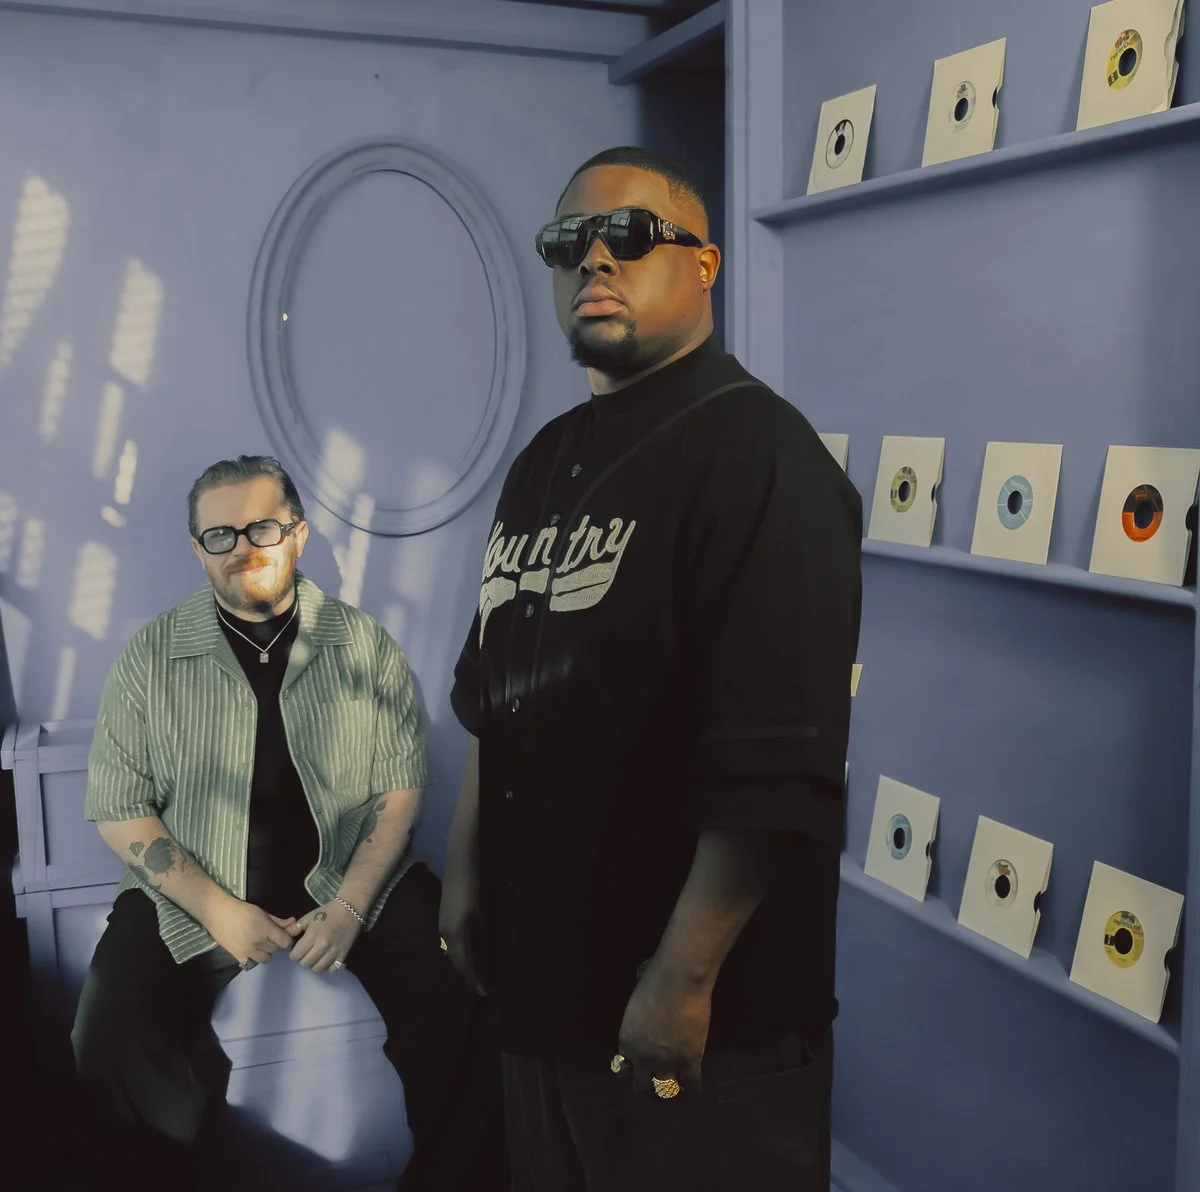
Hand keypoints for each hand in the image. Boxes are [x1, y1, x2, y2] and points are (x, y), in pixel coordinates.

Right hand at [205, 896, 295, 966]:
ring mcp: (247, 951)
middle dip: (276, 943)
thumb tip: (294, 923)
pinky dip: (254, 958)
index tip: (285, 936)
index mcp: (265, 929)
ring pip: (266, 958)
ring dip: (266, 952)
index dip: (288, 940)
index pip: (285, 942)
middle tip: (271, 936)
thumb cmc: (241, 909)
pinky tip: (252, 949)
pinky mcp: (237, 957)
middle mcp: (257, 942)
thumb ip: (278, 920)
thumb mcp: (262, 912)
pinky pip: (253, 963)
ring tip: (261, 943)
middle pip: (276, 949)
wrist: (217, 913)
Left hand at [286, 900, 361, 972]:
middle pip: (305, 963)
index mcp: (313, 935)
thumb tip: (286, 938)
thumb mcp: (309, 916)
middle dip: (303, 959)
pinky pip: (332, 969)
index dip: (294, 954)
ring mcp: (334, 951)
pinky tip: (326, 959)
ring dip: (314, 964)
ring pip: (318, 968)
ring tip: (316, 956)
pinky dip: (327, 967)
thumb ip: (296, 928)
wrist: (350, 908)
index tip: (297, 950)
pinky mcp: (343, 954)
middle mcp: (323, 945)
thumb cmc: (328, 911)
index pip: (296, 955)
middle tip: (306, 952)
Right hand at [438, 859, 485, 995]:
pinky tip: (473, 949)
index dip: (473, 980)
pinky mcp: (445, 914)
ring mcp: (443, 922)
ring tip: (479, 971)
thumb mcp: (483, 912)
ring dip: (465, 962)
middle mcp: (446, 932)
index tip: (484, 993)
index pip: (464, 965)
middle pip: (457, 960)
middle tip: (484, 985)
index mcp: (456, 933)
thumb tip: (491, 954)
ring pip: (454, 950)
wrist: (462, 857)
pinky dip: (463, 950)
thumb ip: (484, 934)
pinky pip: (453, 939)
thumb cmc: (477, 883)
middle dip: (469, 974)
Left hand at [616, 959, 711, 1096]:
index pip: (623, 1069)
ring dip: (670, 1091)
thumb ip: (639, 1021)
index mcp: (627, 1041)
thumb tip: (646, 1016)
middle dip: (647, 1090)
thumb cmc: (654, 980)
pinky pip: (691, 1085)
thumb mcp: (636, 1005)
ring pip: (666, 1090)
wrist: (678, 980)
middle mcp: (643, 1058)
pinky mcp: (690, 1060)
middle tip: (655, 1090)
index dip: (630, 1073)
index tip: (637, 1074)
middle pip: (642, 1087)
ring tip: (676, 1090)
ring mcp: (667, 1062)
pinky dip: (692, 1090)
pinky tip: (693, 1089)